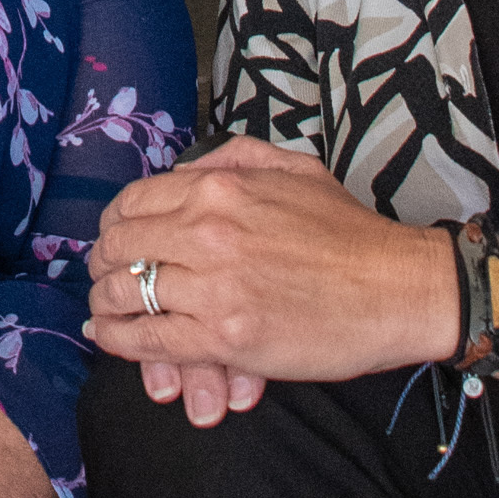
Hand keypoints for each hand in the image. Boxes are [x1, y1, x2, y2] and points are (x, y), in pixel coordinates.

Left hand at [90, 137, 457, 398]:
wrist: (396, 289)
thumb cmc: (349, 232)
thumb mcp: (294, 168)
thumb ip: (236, 158)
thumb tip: (190, 167)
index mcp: (219, 187)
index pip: (133, 202)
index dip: (114, 223)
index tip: (114, 239)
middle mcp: (207, 230)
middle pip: (120, 246)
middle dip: (102, 263)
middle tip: (102, 276)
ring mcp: (213, 286)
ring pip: (126, 293)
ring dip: (105, 302)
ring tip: (102, 309)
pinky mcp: (224, 336)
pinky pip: (149, 338)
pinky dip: (120, 340)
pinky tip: (111, 337)